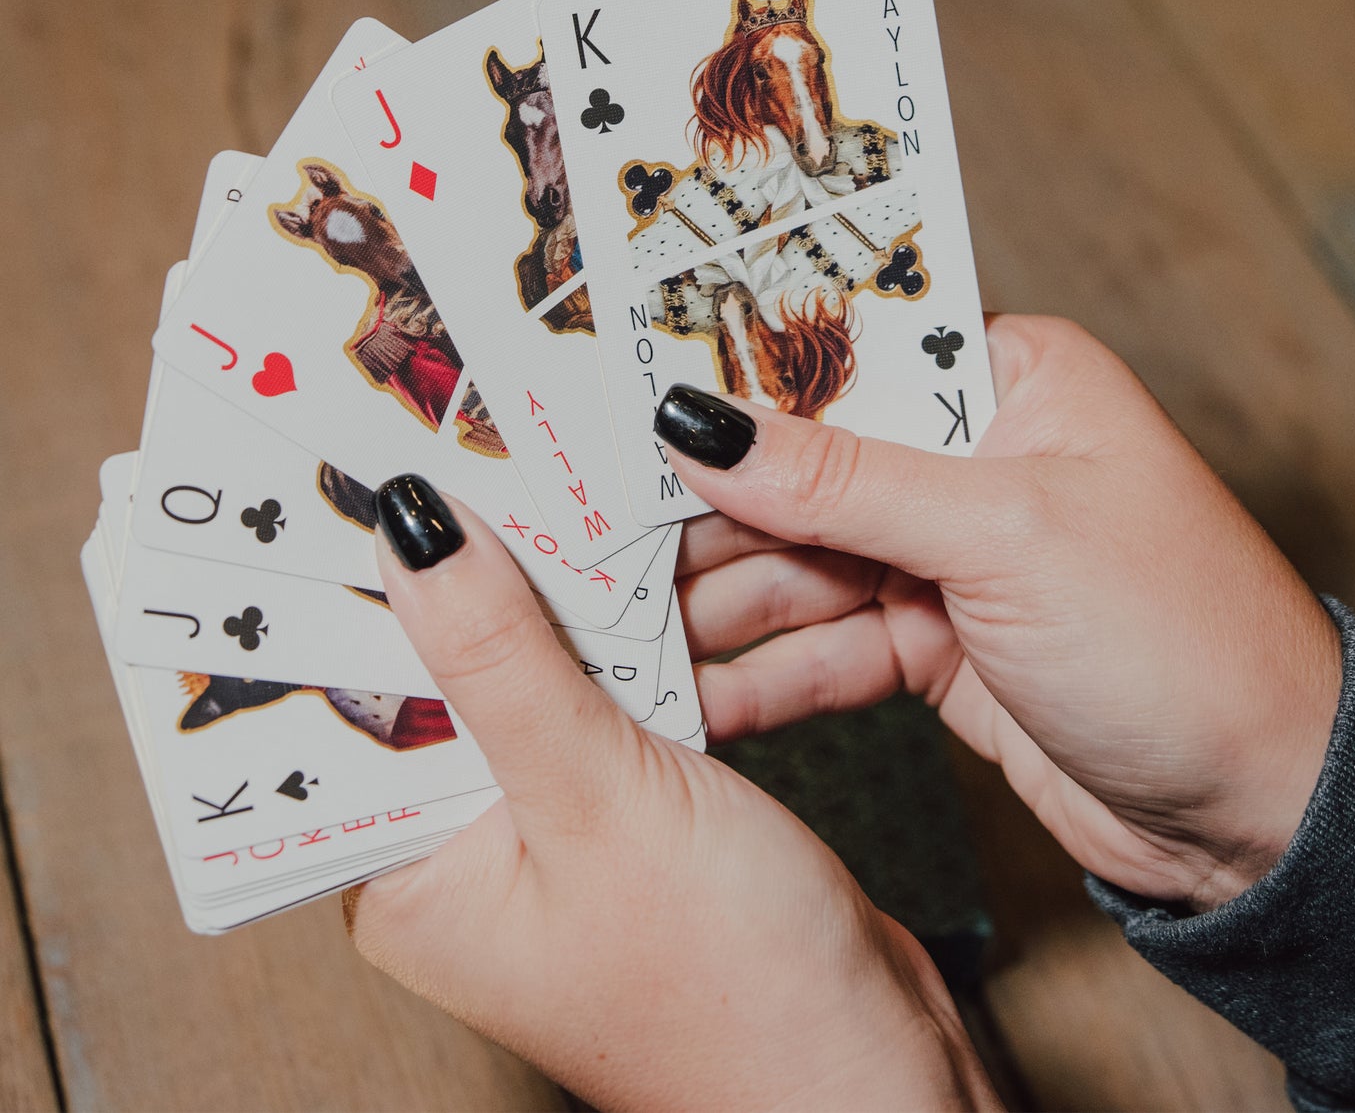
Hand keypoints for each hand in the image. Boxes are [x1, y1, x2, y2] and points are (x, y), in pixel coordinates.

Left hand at [344, 477, 997, 1111]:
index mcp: (412, 867)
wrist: (869, 1075)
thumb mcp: (595, 804)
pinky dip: (654, 628)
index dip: (365, 578)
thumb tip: (414, 533)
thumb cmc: (725, 990)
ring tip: (594, 467)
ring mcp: (561, 816)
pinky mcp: (637, 801)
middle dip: (492, 556)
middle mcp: (472, 841)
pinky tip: (673, 551)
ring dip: (590, 582)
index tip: (384, 463)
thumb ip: (501, 662)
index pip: (352, 695)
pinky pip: (627, 687)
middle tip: (502, 437)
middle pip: (459, 661)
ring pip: (556, 662)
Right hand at [669, 316, 1341, 911]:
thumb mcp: (1004, 535)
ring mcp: (951, 555)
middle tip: (590, 522)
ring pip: (803, 562)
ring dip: (718, 598)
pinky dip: (766, 671)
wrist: (1262, 813)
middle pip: (806, 465)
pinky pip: (826, 644)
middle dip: (707, 505)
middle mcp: (975, 457)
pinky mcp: (936, 643)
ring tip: (616, 618)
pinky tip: (692, 691)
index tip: (622, 393)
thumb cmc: (1182, 636)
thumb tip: (705, 424)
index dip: (734, 378)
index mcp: (1010, 380)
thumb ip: (844, 482)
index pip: (843, 356)